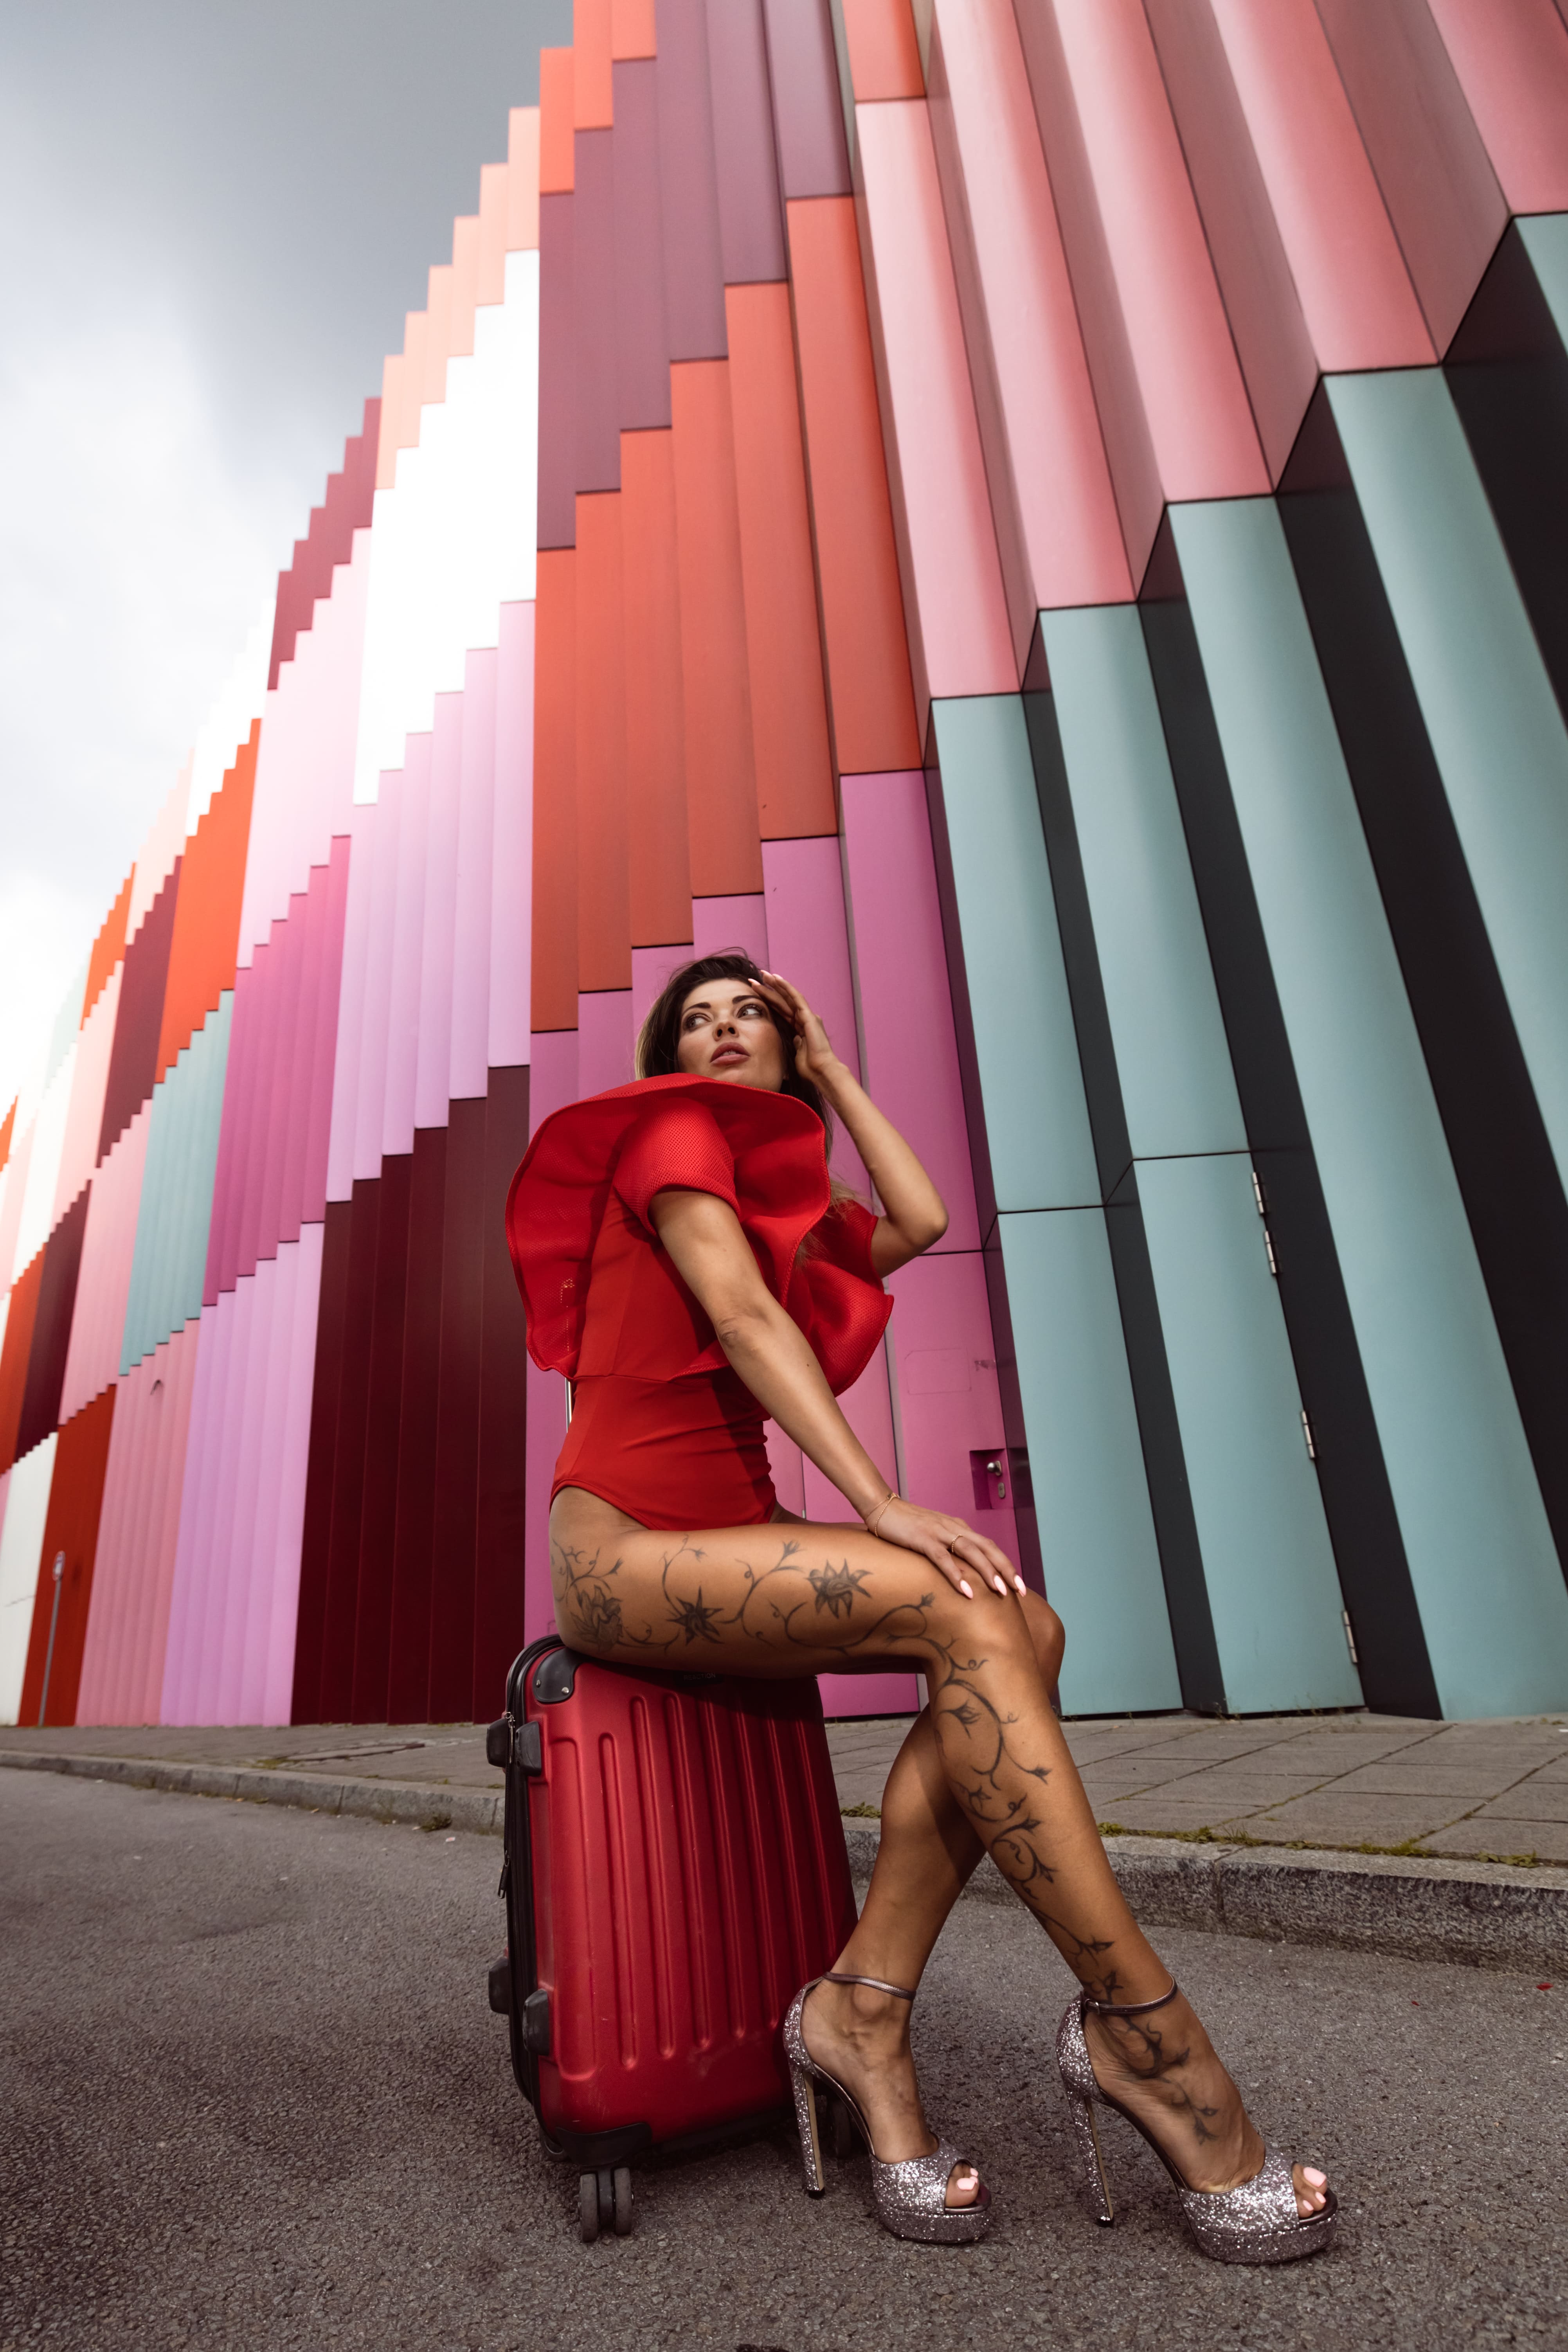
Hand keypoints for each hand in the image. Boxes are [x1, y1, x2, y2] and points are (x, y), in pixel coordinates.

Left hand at [756, 971, 841, 1089]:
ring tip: (764, 974)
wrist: (821, 1071)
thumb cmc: (810, 1067)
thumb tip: (795, 1040)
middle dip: (770, 989)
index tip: (757, 993)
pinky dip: (786, 987)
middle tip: (757, 978)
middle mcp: (804, 1019)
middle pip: (783, 1000)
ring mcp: (807, 1016)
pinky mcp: (808, 1016)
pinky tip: (777, 979)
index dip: (770, 1001)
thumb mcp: (798, 1054)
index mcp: (800, 1027)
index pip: (781, 1010)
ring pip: (788, 996)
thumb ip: (796, 1044)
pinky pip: (795, 998)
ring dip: (776, 985)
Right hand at [864, 1495, 1026, 1601]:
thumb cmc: (907, 1525)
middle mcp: (954, 1528)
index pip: (990, 1547)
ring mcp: (939, 1532)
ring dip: (987, 1572)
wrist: (882, 1507)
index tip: (1019, 1585)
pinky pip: (943, 1558)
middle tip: (1021, 1591)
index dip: (1006, 1565)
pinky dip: (956, 1574)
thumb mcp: (934, 1537)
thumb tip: (963, 1572)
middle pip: (988, 1549)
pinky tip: (965, 1590)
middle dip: (1006, 1570)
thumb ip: (950, 1549)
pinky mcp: (922, 1539)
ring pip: (971, 1552)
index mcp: (959, 1528)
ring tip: (1000, 1592)